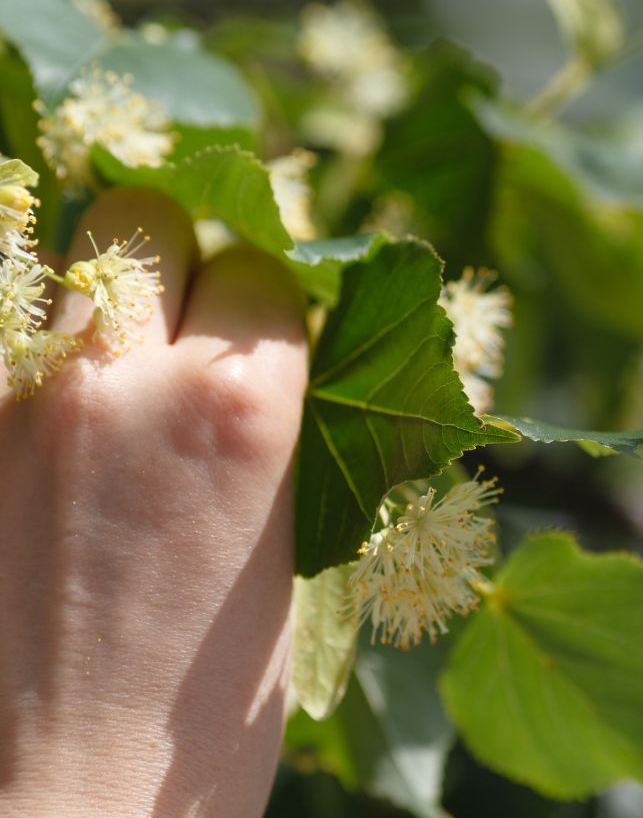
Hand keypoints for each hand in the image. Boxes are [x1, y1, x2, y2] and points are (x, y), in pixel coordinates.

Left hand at [0, 188, 307, 816]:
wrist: (65, 815)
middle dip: (178, 254)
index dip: (269, 297)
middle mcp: (128, 381)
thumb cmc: (203, 717)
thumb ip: (268, 431)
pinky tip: (50, 411)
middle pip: (148, 218)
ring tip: (107, 360)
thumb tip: (258, 365)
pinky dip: (29, 352)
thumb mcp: (284, 550)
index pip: (265, 267)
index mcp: (243, 411)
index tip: (261, 329)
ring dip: (92, 290)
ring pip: (54, 256)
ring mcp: (20, 405)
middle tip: (182, 319)